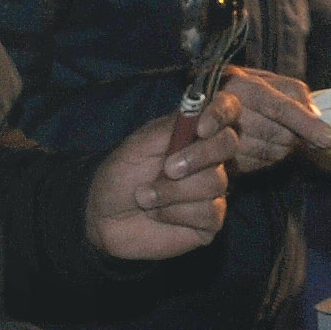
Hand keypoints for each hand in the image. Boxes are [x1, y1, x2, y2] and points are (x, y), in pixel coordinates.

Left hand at [86, 109, 231, 259]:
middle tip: (167, 169)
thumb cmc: (119, 177)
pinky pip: (210, 213)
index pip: (223, 114)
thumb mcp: (139, 145)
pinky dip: (177, 213)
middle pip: (228, 145)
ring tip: (146, 197)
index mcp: (192, 134)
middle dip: (197, 156)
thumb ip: (170, 127)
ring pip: (215, 182)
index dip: (219, 116)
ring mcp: (212, 191)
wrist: (103, 218)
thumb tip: (198, 108)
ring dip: (174, 192)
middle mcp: (208, 159)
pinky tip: (159, 215)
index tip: (200, 129)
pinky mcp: (210, 221)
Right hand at [196, 67, 330, 172]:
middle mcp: (225, 103)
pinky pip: (249, 165)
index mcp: (241, 82)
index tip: (328, 139)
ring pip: (264, 150)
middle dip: (292, 137)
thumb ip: (292, 92)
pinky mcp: (209, 155)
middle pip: (275, 131)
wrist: (191, 112)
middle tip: (296, 136)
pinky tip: (257, 151)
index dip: (305, 122)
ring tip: (275, 141)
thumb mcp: (263, 82)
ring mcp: (213, 131)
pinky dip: (260, 161)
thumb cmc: (236, 93)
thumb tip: (316, 112)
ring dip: (276, 150)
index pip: (280, 105)